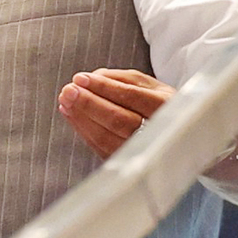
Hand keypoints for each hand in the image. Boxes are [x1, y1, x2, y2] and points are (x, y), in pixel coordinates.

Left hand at [57, 67, 173, 160]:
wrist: (171, 128)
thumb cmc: (156, 102)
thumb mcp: (147, 84)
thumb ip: (121, 78)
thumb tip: (93, 77)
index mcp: (167, 105)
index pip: (132, 96)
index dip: (104, 87)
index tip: (80, 78)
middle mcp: (157, 130)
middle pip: (119, 120)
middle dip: (88, 104)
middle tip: (68, 91)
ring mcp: (141, 149)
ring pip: (106, 137)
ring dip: (81, 118)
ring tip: (66, 101)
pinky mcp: (125, 160)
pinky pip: (100, 147)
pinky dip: (82, 129)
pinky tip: (72, 114)